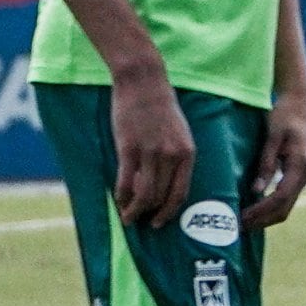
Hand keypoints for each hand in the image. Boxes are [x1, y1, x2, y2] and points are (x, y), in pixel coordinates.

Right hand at [109, 71, 196, 230]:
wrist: (144, 83)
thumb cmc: (161, 107)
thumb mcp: (179, 133)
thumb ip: (175, 157)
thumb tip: (163, 184)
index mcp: (188, 153)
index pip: (180, 193)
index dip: (169, 212)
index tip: (160, 222)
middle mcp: (172, 156)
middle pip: (161, 197)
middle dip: (149, 214)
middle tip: (138, 221)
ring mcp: (150, 152)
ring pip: (143, 193)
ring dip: (134, 209)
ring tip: (127, 216)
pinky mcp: (128, 147)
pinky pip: (124, 180)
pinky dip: (120, 195)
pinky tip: (118, 201)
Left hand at [247, 97, 305, 231]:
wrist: (302, 104)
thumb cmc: (285, 115)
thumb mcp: (273, 137)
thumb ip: (266, 163)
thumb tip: (256, 190)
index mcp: (300, 166)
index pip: (280, 197)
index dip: (260, 211)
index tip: (240, 219)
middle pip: (285, 208)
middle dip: (262, 220)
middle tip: (237, 228)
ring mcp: (304, 176)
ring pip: (286, 206)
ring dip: (266, 217)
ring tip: (243, 223)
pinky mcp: (298, 174)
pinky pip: (285, 197)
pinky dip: (270, 207)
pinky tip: (254, 209)